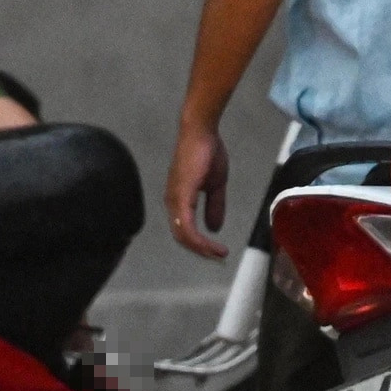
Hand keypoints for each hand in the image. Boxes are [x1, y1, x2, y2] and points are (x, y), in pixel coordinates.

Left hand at [165, 120, 231, 258]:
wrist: (201, 132)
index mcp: (179, 200)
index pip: (184, 230)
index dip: (199, 244)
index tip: (217, 252)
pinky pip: (186, 226)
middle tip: (218, 258)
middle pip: (181, 237)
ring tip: (218, 254)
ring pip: (183, 235)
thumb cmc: (207, 153)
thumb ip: (214, 205)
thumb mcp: (215, 184)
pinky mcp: (181, 196)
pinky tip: (211, 243)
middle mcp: (172, 203)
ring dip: (201, 248)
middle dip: (201, 251)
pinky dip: (199, 239)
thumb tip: (215, 228)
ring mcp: (174, 200)